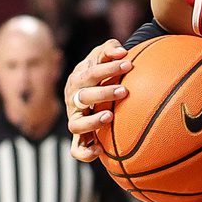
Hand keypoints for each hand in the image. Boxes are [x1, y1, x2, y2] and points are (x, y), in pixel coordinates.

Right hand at [65, 39, 132, 161]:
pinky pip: (76, 149)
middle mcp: (74, 100)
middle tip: (124, 91)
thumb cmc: (99, 71)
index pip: (91, 72)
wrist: (86, 89)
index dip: (108, 68)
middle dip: (104, 93)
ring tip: (110, 117)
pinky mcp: (79, 136)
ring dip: (92, 122)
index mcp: (79, 80)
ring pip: (76, 124)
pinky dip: (84, 152)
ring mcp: (75, 118)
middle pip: (84, 96)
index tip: (128, 64)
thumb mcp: (102, 56)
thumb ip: (110, 49)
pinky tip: (100, 150)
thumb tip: (122, 51)